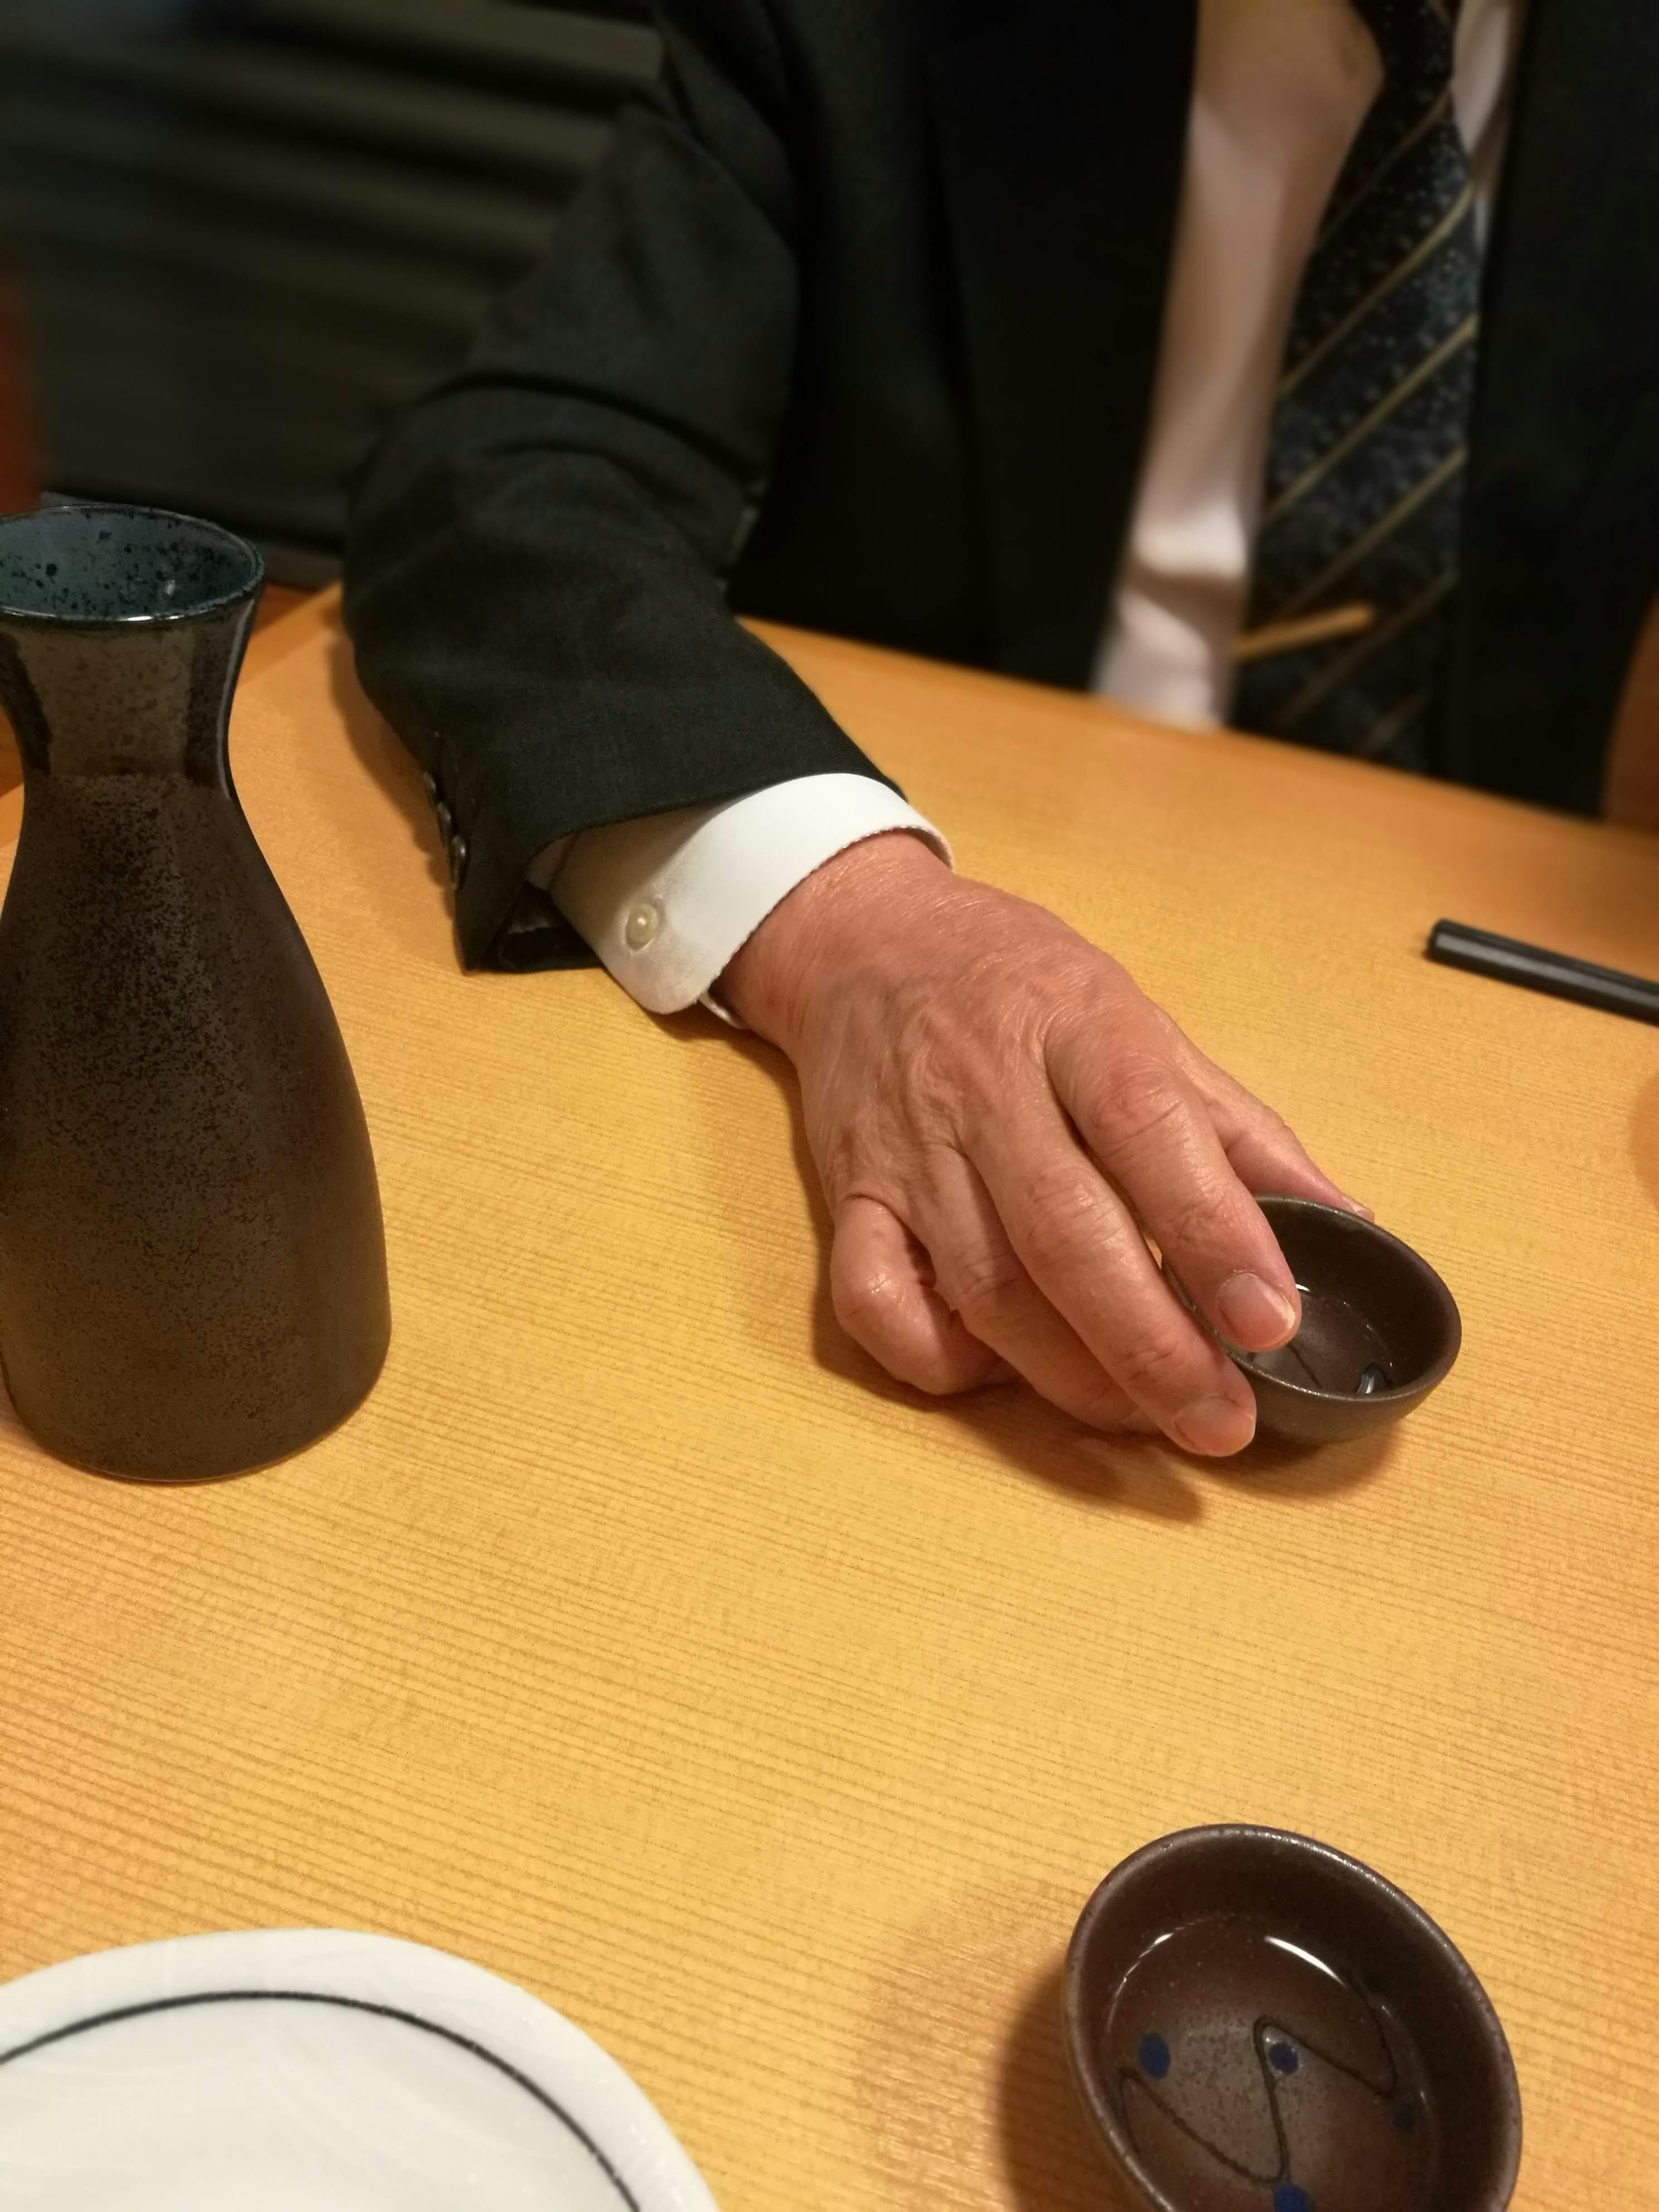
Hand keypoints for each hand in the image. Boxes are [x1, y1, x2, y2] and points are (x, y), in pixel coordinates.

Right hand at [720, 833, 1363, 1453]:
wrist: (867, 943)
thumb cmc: (1025, 988)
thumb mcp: (1143, 1022)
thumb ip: (1239, 1129)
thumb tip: (1344, 1224)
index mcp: (1076, 1024)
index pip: (1145, 1127)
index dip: (1212, 1230)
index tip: (1271, 1319)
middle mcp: (982, 1087)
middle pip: (1063, 1232)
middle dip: (1150, 1345)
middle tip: (1221, 1420)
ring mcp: (906, 1149)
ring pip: (982, 1286)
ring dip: (1068, 1373)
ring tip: (1142, 1417)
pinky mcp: (846, 1197)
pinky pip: (874, 1301)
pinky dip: (936, 1359)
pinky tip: (1000, 1373)